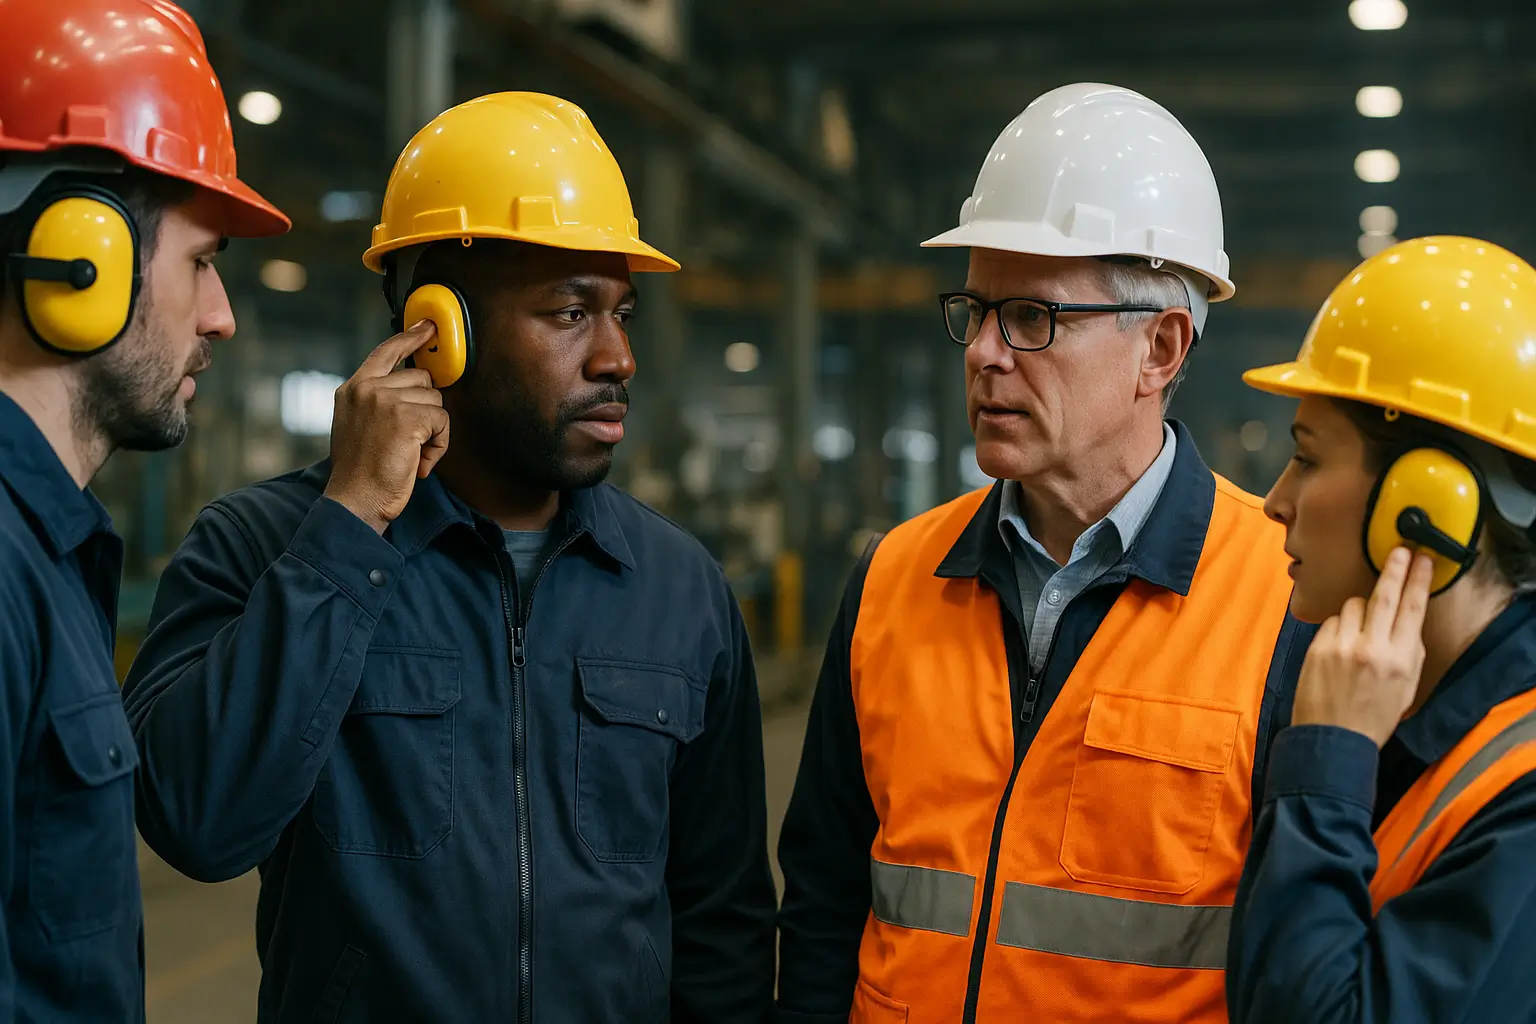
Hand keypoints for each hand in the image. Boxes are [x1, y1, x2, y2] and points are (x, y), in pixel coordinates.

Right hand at [323, 321, 449, 534]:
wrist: (355, 501)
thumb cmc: (361, 472)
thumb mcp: (359, 425)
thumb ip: (378, 401)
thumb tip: (415, 385)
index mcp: (353, 388)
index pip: (386, 351)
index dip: (411, 337)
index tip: (429, 325)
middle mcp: (366, 388)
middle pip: (422, 378)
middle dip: (426, 410)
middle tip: (410, 442)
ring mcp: (385, 400)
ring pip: (436, 401)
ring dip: (433, 432)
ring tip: (411, 455)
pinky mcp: (406, 417)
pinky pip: (442, 421)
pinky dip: (439, 445)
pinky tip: (419, 462)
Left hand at [1291, 547, 1435, 746]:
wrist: (1333, 738)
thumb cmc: (1374, 715)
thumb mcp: (1407, 687)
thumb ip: (1409, 651)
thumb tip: (1407, 619)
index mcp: (1400, 659)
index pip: (1412, 608)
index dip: (1417, 579)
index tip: (1421, 558)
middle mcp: (1372, 649)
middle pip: (1384, 596)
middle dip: (1393, 569)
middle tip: (1399, 550)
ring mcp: (1341, 646)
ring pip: (1354, 606)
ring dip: (1360, 612)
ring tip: (1360, 637)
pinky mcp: (1317, 648)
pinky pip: (1332, 621)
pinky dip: (1339, 628)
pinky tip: (1340, 648)